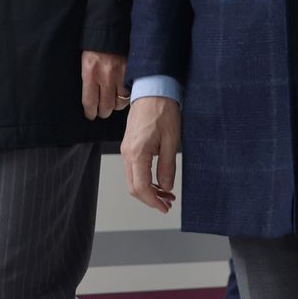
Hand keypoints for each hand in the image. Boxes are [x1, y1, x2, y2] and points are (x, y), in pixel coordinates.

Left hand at [82, 50, 126, 119]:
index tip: (90, 115)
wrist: (110, 31)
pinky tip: (122, 95)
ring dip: (115, 106)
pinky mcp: (131, 73)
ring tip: (112, 103)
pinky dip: (125, 97)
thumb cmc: (95, 47)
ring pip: (119, 103)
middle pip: (105, 107)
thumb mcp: (85, 63)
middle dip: (102, 112)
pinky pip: (129, 94)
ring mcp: (120, 75)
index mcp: (90, 73)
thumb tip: (90, 100)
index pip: (89, 102)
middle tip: (101, 111)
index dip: (90, 112)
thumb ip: (88, 81)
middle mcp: (105, 76)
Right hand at [121, 96, 179, 213]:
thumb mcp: (171, 141)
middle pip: (133, 187)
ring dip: (148, 190)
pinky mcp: (129, 146)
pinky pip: (133, 169)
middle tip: (167, 203)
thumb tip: (165, 187)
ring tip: (166, 193)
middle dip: (150, 199)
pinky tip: (157, 180)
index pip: (141, 187)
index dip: (153, 202)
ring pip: (132, 179)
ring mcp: (126, 149)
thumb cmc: (162, 110)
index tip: (165, 207)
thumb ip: (167, 167)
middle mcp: (127, 153)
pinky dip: (144, 179)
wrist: (153, 90)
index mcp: (137, 152)